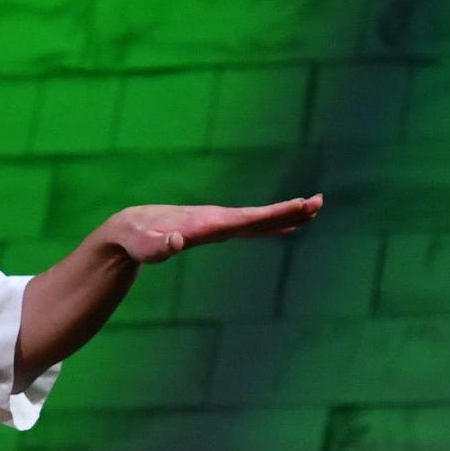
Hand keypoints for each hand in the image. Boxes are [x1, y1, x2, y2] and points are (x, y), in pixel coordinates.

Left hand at [101, 196, 323, 263]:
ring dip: (284, 216)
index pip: (247, 219)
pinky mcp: (214, 229)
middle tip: (319, 203)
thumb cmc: (136, 240)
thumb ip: (159, 246)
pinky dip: (268, 227)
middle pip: (258, 216)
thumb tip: (176, 242)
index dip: (274, 214)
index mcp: (208, 223)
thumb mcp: (145, 246)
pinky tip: (285, 228)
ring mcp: (217, 223)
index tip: (300, 206)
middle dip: (288, 211)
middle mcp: (217, 219)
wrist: (130, 228)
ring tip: (312, 211)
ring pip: (256, 220)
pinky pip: (248, 228)